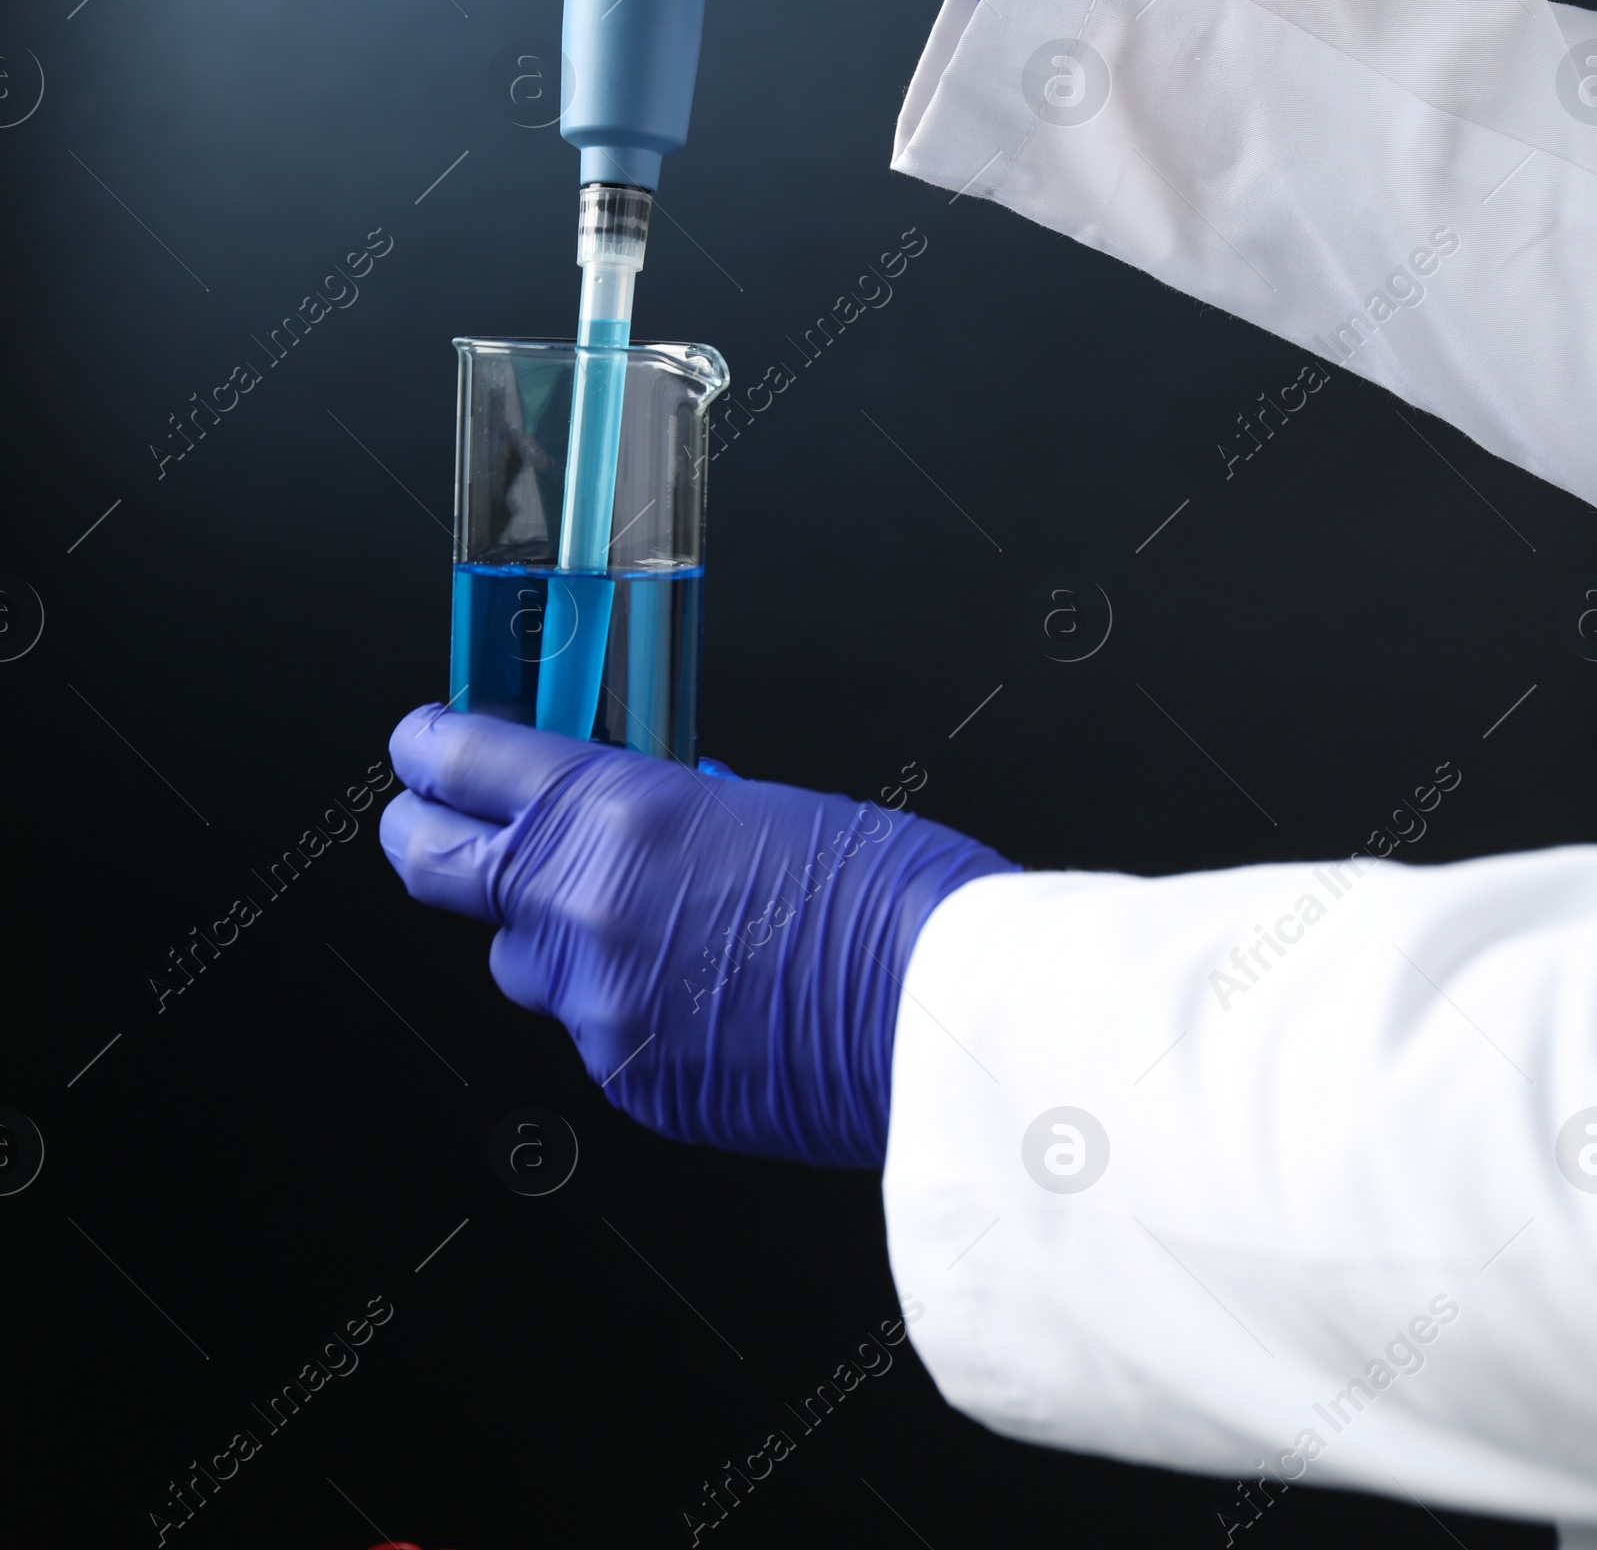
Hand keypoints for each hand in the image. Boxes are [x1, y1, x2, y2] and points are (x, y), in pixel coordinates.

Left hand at [380, 706, 1014, 1164]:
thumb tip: (630, 804)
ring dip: (552, 935)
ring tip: (638, 920)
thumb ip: (662, 810)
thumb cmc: (886, 894)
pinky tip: (702, 992)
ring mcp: (598, 1008)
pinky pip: (595, 1031)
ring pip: (522, 962)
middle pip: (432, 867)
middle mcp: (582, 911)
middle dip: (424, 834)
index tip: (426, 742)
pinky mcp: (632, 1081)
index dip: (429, 746)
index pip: (461, 763)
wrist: (946, 1020)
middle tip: (435, 816)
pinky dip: (626, 1006)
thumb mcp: (759, 806)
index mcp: (615, 815)